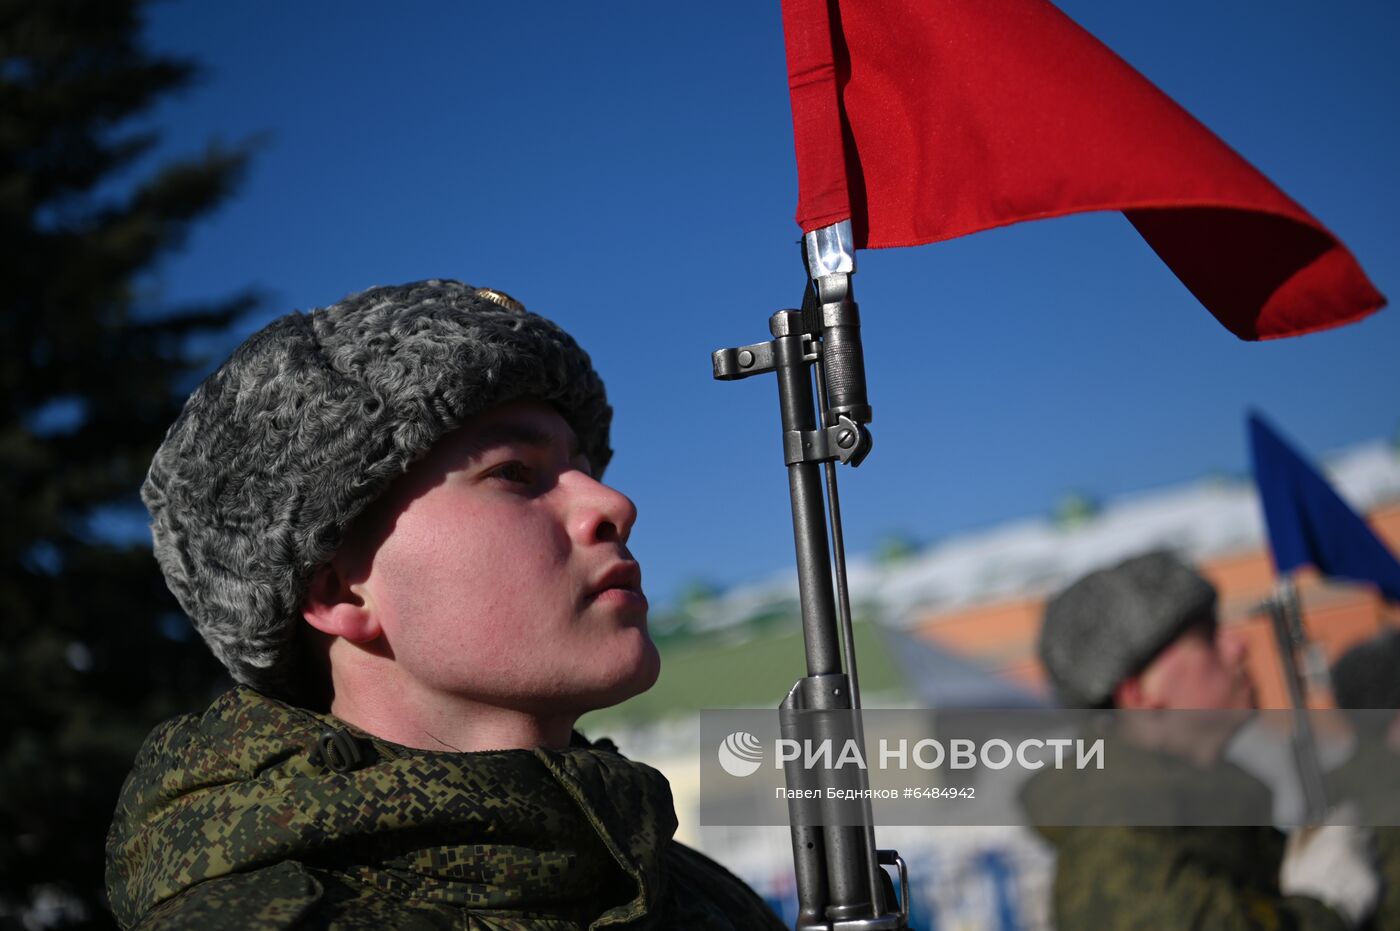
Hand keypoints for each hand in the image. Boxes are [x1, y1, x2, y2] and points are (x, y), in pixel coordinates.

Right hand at [1279, 806, 1378, 928]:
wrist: (1321, 918)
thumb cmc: (1303, 888)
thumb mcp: (1293, 858)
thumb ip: (1303, 835)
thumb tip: (1308, 822)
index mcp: (1337, 835)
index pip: (1352, 810)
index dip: (1344, 814)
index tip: (1336, 820)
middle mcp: (1359, 846)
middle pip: (1365, 831)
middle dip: (1354, 837)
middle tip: (1340, 847)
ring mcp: (1372, 865)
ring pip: (1371, 852)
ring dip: (1361, 856)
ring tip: (1344, 871)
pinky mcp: (1380, 883)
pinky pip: (1375, 872)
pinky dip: (1366, 876)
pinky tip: (1351, 886)